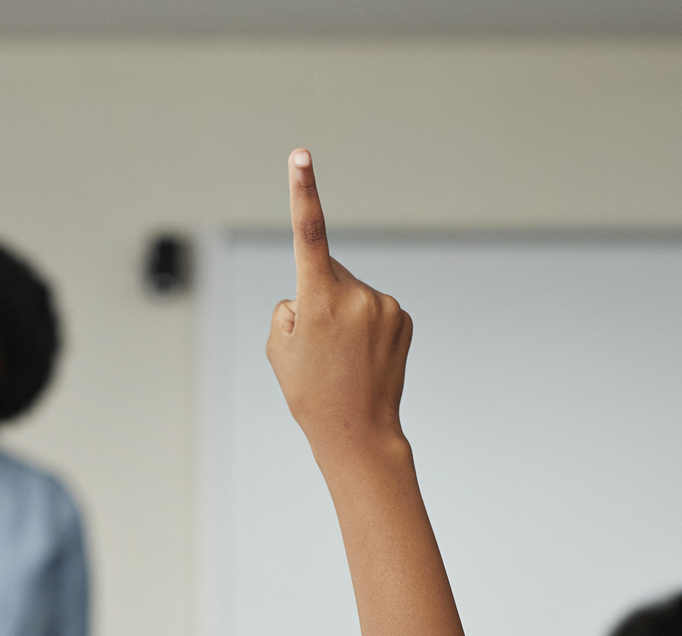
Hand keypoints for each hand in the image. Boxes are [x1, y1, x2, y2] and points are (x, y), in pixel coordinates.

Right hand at [265, 149, 412, 463]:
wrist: (358, 432)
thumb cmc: (310, 393)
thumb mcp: (279, 348)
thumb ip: (290, 306)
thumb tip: (314, 290)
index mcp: (318, 298)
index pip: (308, 233)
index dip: (303, 191)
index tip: (301, 156)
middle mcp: (355, 294)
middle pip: (327, 273)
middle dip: (318, 297)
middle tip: (319, 347)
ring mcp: (384, 305)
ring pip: (350, 292)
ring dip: (342, 314)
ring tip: (342, 358)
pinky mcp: (402, 316)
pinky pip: (373, 308)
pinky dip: (364, 326)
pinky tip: (363, 357)